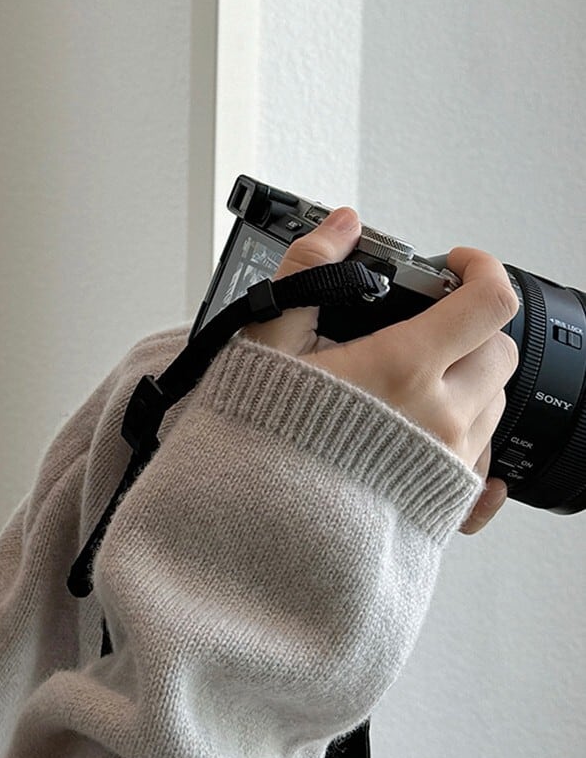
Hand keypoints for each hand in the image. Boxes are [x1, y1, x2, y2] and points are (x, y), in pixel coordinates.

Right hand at [241, 207, 516, 535]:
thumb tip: (340, 225)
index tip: (456, 264)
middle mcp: (440, 417)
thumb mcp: (267, 340)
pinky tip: (421, 427)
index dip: (481, 269)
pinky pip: (483, 458)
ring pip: (496, 402)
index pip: (489, 303)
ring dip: (466, 379)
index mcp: (402, 369)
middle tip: (424, 325)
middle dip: (469, 327)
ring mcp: (449, 462)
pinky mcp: (446, 502)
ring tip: (406, 383)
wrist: (255, 532)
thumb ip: (308, 269)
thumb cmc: (258, 442)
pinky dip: (463, 433)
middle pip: (501, 351)